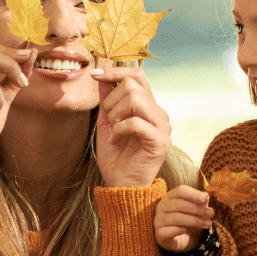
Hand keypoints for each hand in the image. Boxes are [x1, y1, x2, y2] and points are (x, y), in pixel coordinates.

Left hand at [94, 66, 171, 187]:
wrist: (122, 184)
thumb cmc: (116, 156)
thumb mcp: (107, 122)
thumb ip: (107, 100)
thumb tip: (102, 77)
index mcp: (148, 106)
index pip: (138, 75)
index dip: (115, 71)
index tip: (94, 74)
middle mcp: (158, 113)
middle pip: (133, 84)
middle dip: (111, 99)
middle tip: (108, 119)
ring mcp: (162, 126)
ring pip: (135, 98)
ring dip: (116, 113)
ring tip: (113, 130)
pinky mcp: (160, 140)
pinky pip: (135, 122)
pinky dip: (119, 129)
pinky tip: (115, 140)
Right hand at [155, 184, 211, 251]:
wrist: (186, 239)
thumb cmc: (192, 221)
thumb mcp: (199, 211)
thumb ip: (201, 203)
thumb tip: (205, 196)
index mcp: (170, 197)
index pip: (180, 191)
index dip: (193, 194)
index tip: (205, 200)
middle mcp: (161, 207)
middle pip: (178, 204)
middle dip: (197, 209)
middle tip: (211, 214)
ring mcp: (158, 221)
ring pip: (175, 218)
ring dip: (194, 221)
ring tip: (208, 224)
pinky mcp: (159, 235)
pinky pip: (165, 232)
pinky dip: (176, 230)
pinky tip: (185, 230)